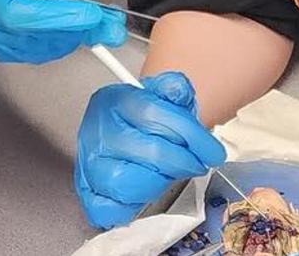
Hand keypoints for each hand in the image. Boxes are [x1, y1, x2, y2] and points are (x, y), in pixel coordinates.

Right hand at [0, 0, 124, 63]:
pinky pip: (33, 53)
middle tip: (111, 23)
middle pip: (35, 39)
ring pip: (38, 51)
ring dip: (71, 38)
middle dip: (78, 31)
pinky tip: (72, 28)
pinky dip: (57, 42)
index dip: (59, 18)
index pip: (22, 16)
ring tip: (98, 23)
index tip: (93, 14)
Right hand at [75, 72, 227, 228]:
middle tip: (196, 163)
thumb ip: (174, 89)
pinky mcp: (86, 191)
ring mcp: (89, 163)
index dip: (191, 135)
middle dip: (184, 162)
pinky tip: (145, 189)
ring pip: (128, 183)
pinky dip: (130, 206)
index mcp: (115, 101)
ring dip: (159, 182)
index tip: (213, 151)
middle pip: (150, 151)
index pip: (154, 114)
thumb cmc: (145, 117)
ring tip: (167, 173)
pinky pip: (108, 208)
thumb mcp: (162, 94)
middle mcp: (97, 131)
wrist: (120, 130)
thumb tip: (179, 90)